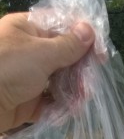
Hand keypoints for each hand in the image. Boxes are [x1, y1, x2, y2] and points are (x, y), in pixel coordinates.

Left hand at [0, 12, 94, 131]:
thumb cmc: (6, 68)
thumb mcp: (40, 52)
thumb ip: (67, 44)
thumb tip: (89, 29)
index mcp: (27, 29)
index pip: (61, 27)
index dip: (83, 38)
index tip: (100, 54)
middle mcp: (27, 52)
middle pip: (63, 57)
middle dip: (79, 71)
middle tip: (89, 84)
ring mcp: (27, 78)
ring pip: (58, 81)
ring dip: (72, 91)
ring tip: (80, 101)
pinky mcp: (26, 103)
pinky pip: (49, 103)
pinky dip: (60, 108)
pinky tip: (68, 111)